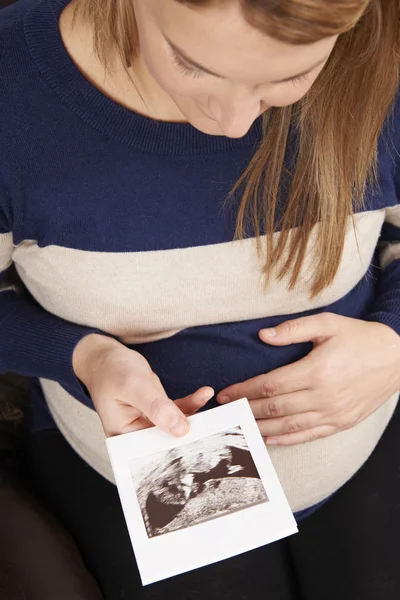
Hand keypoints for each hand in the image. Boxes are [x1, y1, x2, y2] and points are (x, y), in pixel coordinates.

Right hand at [73, 334, 213, 436]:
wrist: (107, 358)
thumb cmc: (111, 371)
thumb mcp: (133, 386)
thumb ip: (156, 407)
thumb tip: (180, 429)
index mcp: (123, 438)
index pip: (151, 451)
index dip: (175, 450)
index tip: (198, 445)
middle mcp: (136, 435)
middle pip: (167, 442)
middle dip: (190, 436)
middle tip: (215, 428)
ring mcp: (149, 423)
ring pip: (177, 426)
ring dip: (196, 417)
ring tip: (214, 409)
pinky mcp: (158, 411)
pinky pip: (179, 411)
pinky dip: (192, 403)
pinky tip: (205, 393)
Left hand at [217, 313, 399, 445]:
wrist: (397, 358)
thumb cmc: (359, 338)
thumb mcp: (327, 324)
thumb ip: (292, 330)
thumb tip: (262, 335)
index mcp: (317, 370)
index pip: (270, 385)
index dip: (244, 390)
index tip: (225, 393)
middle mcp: (323, 396)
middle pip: (274, 408)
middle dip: (246, 410)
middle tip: (226, 412)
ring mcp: (333, 413)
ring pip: (288, 426)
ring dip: (260, 427)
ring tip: (240, 427)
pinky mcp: (341, 423)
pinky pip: (308, 435)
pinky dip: (286, 439)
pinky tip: (269, 438)